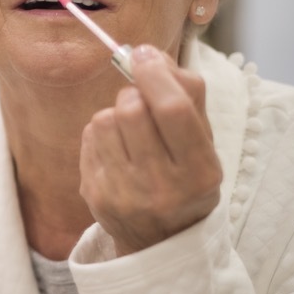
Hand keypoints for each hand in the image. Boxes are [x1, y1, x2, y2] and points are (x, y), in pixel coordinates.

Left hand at [79, 45, 221, 256]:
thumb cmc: (186, 178)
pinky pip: (89, 137)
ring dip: (116, 113)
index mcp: (200, 172)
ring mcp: (123, 193)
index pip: (173, 110)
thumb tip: (147, 53)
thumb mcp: (204, 143)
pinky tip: (117, 150)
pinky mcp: (94, 193)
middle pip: (132, 109)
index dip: (155, 74)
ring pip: (105, 119)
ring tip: (131, 134)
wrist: (160, 240)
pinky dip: (102, 133)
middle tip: (141, 101)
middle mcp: (162, 187)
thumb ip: (186, 95)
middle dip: (133, 93)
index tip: (143, 54)